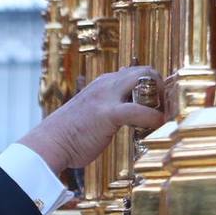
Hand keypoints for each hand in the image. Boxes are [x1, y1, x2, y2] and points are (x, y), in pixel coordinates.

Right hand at [18, 66, 166, 174]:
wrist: (48, 144)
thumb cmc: (67, 135)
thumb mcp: (88, 114)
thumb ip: (104, 109)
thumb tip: (117, 115)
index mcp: (101, 84)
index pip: (133, 73)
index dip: (150, 84)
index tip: (158, 101)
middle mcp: (105, 84)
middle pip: (144, 70)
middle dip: (160, 85)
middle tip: (167, 106)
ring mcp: (107, 97)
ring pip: (145, 80)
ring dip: (160, 97)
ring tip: (165, 114)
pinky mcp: (108, 114)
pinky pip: (140, 110)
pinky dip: (154, 117)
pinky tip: (158, 125)